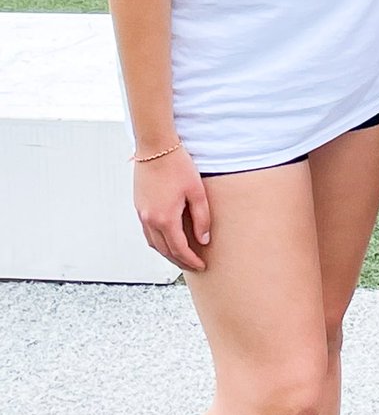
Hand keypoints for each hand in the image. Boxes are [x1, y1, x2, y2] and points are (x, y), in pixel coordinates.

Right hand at [134, 147, 210, 271]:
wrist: (155, 148)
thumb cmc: (178, 166)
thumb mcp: (197, 191)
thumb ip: (202, 217)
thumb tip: (203, 240)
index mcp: (165, 219)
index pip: (179, 249)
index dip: (191, 260)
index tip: (201, 266)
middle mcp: (150, 220)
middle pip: (164, 250)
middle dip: (179, 261)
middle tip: (193, 266)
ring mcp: (141, 214)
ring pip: (153, 243)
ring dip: (167, 253)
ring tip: (182, 256)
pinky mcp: (139, 207)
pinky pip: (147, 232)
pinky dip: (158, 241)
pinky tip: (168, 238)